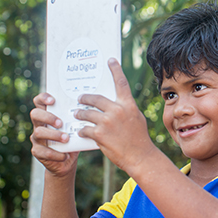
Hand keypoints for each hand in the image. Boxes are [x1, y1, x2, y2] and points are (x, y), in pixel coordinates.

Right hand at [30, 93, 78, 176]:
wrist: (66, 161)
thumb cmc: (72, 140)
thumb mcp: (75, 128)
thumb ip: (78, 120)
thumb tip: (92, 111)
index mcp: (48, 115)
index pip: (40, 102)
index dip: (43, 98)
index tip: (53, 100)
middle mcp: (40, 124)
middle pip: (35, 114)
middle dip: (48, 117)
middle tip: (61, 123)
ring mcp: (37, 138)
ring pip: (39, 132)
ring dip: (53, 135)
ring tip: (66, 138)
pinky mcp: (37, 151)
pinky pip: (42, 151)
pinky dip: (55, 154)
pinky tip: (64, 155)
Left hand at [74, 58, 156, 172]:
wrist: (140, 156)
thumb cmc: (139, 138)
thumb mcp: (136, 119)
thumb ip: (125, 109)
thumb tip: (114, 104)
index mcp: (128, 105)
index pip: (121, 83)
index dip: (115, 70)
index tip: (110, 60)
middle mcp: (118, 110)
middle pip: (95, 98)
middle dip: (85, 98)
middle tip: (80, 99)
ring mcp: (107, 122)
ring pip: (86, 113)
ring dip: (79, 113)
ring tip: (76, 114)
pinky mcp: (99, 134)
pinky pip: (85, 128)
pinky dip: (82, 130)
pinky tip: (81, 132)